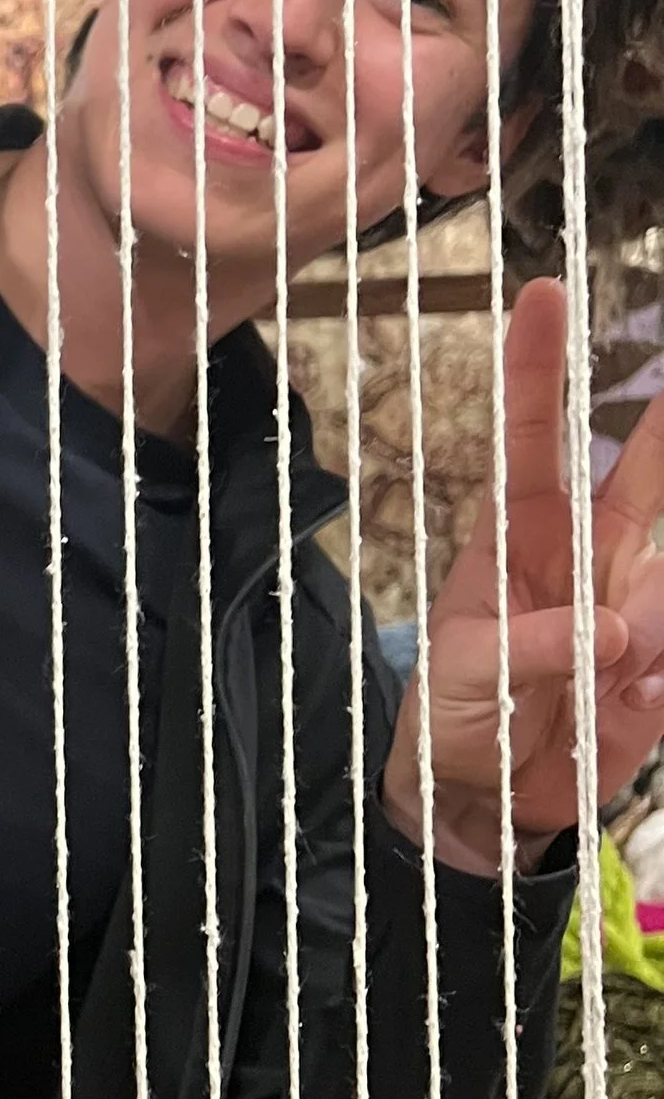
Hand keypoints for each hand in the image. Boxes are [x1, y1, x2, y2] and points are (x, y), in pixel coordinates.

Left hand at [385, 278, 663, 873]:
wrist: (481, 801)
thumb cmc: (455, 716)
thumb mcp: (467, 678)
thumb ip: (530, 649)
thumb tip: (614, 631)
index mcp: (519, 538)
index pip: (533, 437)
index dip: (539, 367)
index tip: (542, 297)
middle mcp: (586, 555)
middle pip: (643, 472)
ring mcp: (633, 604)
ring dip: (649, 631)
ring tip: (604, 688)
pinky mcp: (663, 664)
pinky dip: (661, 686)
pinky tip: (623, 712)